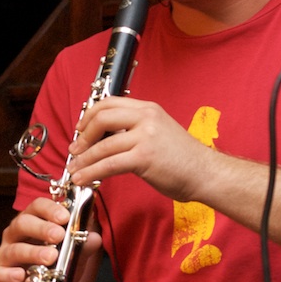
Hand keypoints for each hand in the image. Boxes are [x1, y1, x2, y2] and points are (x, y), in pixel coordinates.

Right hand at [0, 197, 101, 281]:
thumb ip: (83, 247)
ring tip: (50, 257)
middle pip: (22, 223)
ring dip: (32, 252)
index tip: (65, 217)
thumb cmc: (54, 270)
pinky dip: (6, 275)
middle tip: (59, 235)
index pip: (37, 206)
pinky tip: (20, 275)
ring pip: (13, 249)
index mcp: (33, 223)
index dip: (50, 209)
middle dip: (42, 228)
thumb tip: (94, 238)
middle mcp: (16, 236)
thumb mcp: (74, 258)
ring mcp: (4, 256)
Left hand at [68, 97, 206, 200]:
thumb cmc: (184, 159)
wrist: (206, 173)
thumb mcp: (159, 132)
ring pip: (103, 145)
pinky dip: (92, 171)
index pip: (110, 103)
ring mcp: (145, 136)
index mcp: (148, 109)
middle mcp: (146, 118)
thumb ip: (136, 130)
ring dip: (84, 159)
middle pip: (101, 117)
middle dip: (82, 135)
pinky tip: (84, 178)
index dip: (89, 116)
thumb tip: (106, 139)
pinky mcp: (144, 157)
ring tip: (75, 170)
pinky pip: (110, 163)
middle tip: (75, 149)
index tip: (80, 130)